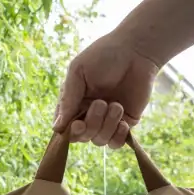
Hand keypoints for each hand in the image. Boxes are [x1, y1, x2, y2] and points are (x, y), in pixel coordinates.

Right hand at [53, 33, 159, 148]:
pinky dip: (118, 137)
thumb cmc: (104, 56)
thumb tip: (57, 127)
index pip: (66, 128)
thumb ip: (68, 98)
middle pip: (83, 137)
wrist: (136, 51)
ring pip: (99, 141)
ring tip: (117, 105)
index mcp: (74, 103)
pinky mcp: (125, 124)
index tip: (78, 123)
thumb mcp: (78, 71)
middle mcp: (88, 114)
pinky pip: (116, 143)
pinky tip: (123, 123)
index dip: (71, 132)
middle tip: (101, 103)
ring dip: (107, 125)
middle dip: (92, 124)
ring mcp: (107, 121)